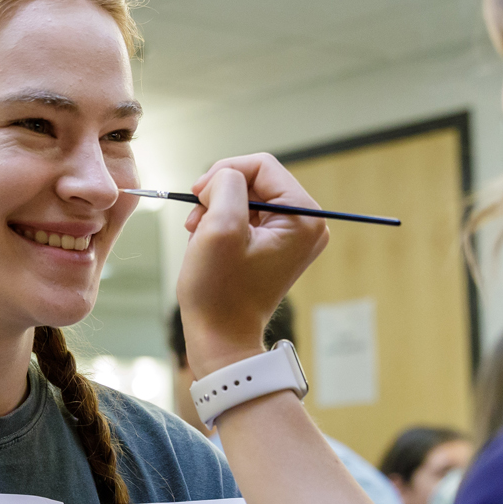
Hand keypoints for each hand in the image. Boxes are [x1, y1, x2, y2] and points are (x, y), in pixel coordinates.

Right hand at [175, 153, 328, 373]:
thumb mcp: (219, 227)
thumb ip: (225, 185)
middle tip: (196, 220)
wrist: (221, 339)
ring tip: (199, 234)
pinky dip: (222, 222)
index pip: (261, 164)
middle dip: (219, 194)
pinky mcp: (275, 246)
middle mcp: (306, 224)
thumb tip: (221, 177)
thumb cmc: (219, 292)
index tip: (197, 196)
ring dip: (216, 209)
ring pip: (246, 197)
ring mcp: (291, 236)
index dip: (224, 173)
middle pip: (255, 179)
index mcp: (303, 217)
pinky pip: (246, 216)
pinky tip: (207, 241)